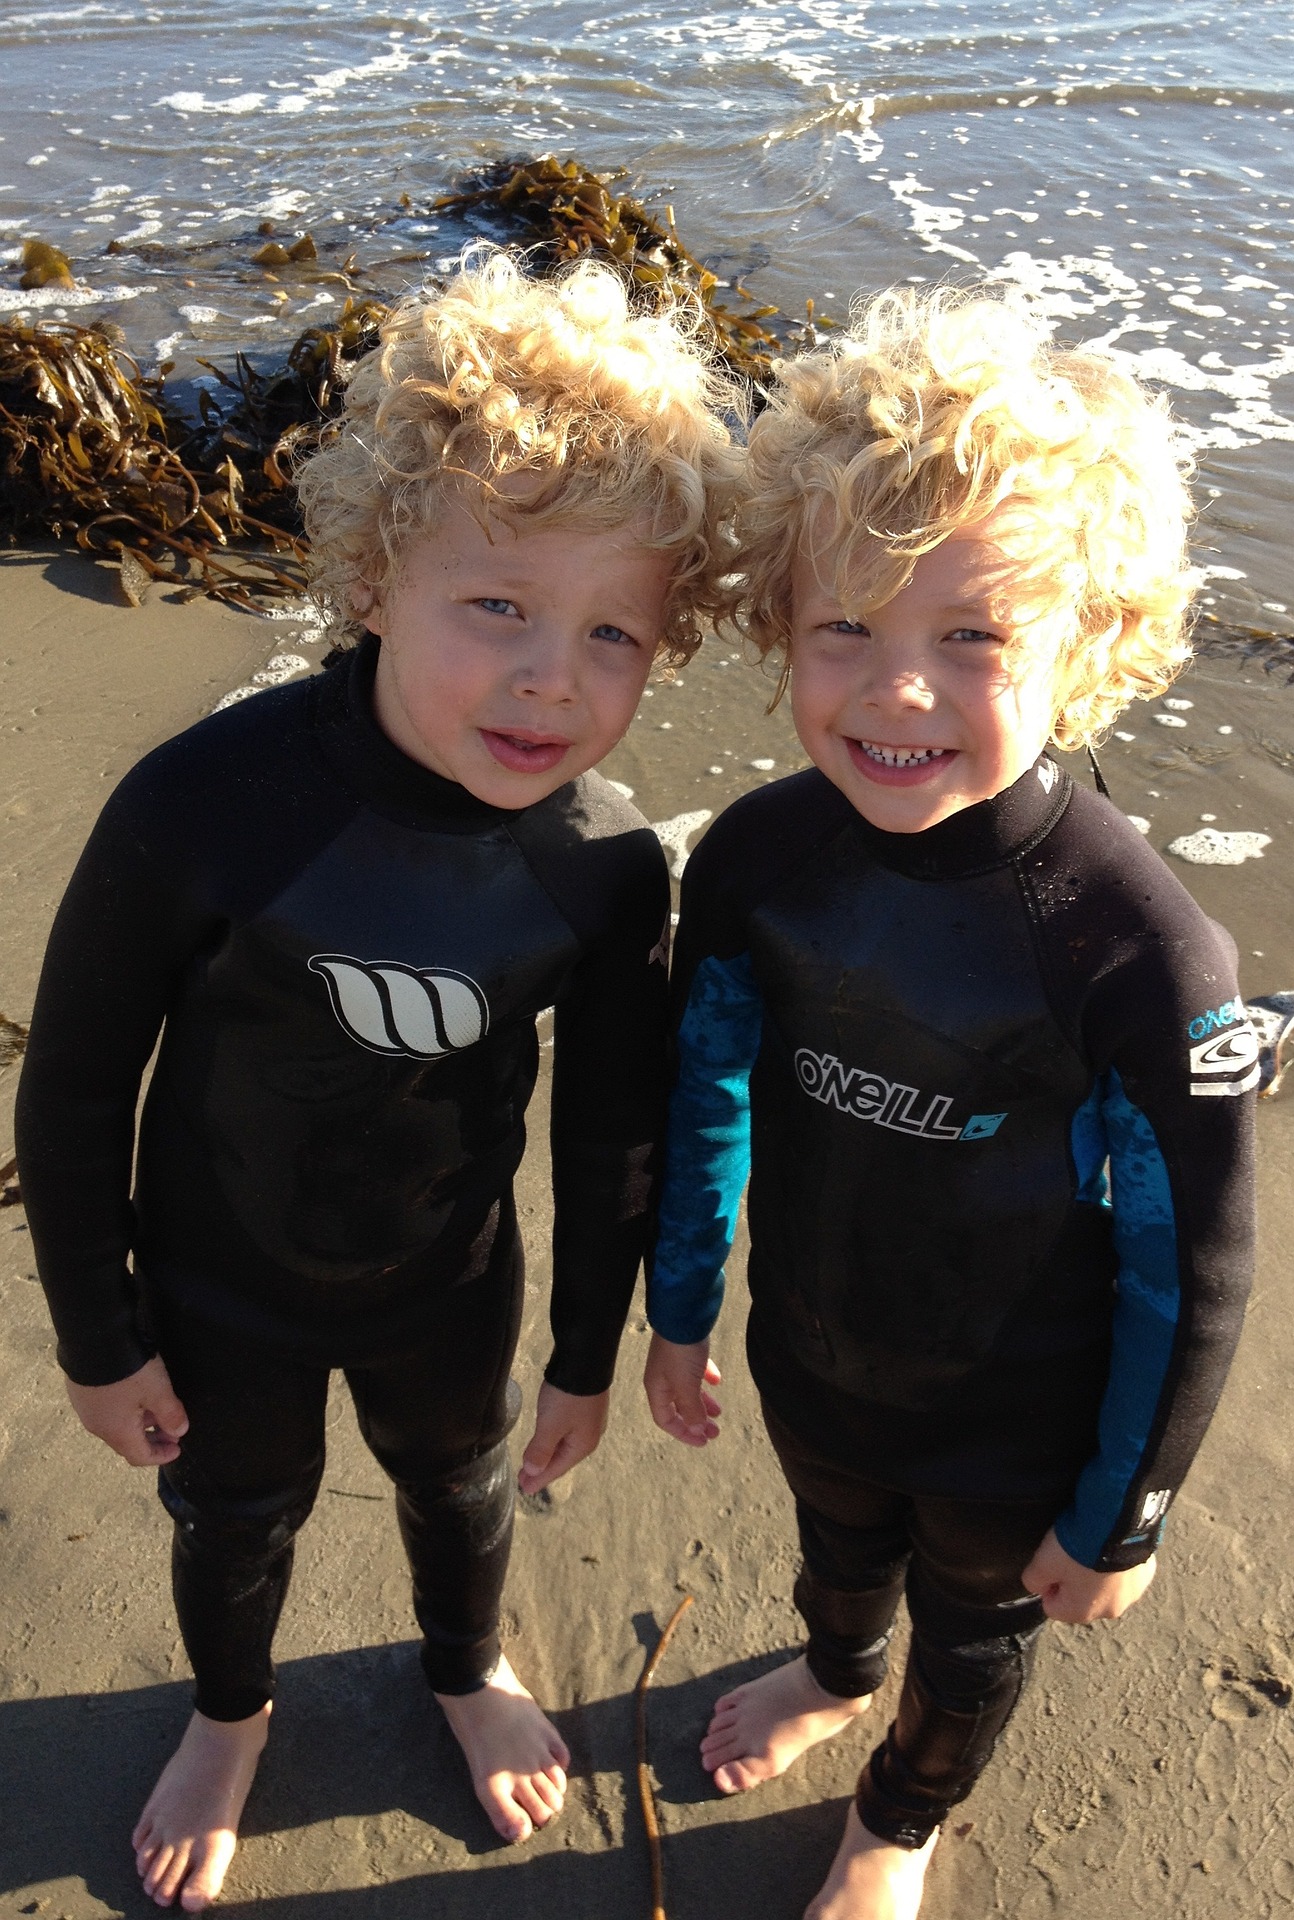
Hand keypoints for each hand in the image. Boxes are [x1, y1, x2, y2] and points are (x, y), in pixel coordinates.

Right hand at [63, 1354, 188, 1465]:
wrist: (92, 1339)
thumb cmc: (128, 1369)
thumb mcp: (158, 1390)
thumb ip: (171, 1413)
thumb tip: (179, 1432)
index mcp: (117, 1432)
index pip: (139, 1456)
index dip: (160, 1456)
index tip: (177, 1449)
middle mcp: (97, 1426)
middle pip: (127, 1442)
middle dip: (151, 1440)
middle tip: (171, 1430)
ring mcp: (85, 1409)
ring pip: (115, 1425)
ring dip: (138, 1424)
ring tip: (156, 1410)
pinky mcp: (79, 1391)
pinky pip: (104, 1410)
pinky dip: (123, 1411)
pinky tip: (134, 1395)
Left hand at [517, 1382, 608, 1494]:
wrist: (585, 1360)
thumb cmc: (568, 1395)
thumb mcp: (551, 1425)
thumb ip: (541, 1449)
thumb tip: (532, 1471)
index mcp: (583, 1444)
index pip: (557, 1468)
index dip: (539, 1479)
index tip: (524, 1489)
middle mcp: (588, 1436)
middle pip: (562, 1458)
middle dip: (542, 1469)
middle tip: (524, 1480)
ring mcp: (587, 1421)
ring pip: (563, 1445)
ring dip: (546, 1455)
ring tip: (532, 1464)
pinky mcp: (583, 1407)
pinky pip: (565, 1433)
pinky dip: (553, 1441)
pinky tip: (547, 1440)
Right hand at [643, 1331, 721, 1446]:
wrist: (684, 1312)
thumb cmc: (680, 1350)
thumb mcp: (686, 1385)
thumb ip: (691, 1409)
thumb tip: (696, 1429)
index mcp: (657, 1388)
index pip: (666, 1420)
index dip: (684, 1433)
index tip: (704, 1441)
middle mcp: (663, 1378)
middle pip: (678, 1407)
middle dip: (696, 1421)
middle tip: (715, 1431)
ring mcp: (674, 1364)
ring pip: (688, 1391)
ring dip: (703, 1403)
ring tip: (719, 1412)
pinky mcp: (686, 1351)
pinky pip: (696, 1371)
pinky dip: (706, 1379)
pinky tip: (717, 1381)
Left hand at [1021, 1526, 1156, 1622]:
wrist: (1117, 1524)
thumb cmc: (1077, 1548)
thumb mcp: (1042, 1562)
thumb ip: (1034, 1579)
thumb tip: (1037, 1586)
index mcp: (1083, 1613)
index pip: (1053, 1607)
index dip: (1048, 1584)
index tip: (1051, 1563)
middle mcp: (1110, 1611)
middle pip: (1082, 1598)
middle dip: (1074, 1579)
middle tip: (1072, 1552)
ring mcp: (1132, 1594)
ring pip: (1106, 1586)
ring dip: (1098, 1571)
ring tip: (1093, 1546)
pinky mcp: (1147, 1574)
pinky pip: (1125, 1571)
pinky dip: (1117, 1561)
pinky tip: (1111, 1542)